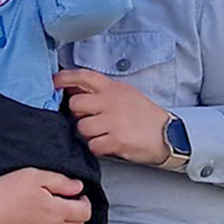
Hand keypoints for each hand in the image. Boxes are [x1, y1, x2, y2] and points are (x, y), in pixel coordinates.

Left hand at [56, 68, 171, 164]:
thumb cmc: (144, 115)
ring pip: (81, 128)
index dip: (65, 78)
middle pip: (76, 105)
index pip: (84, 76)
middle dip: (78, 115)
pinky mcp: (117, 140)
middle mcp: (112, 102)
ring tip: (102, 134)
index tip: (54, 83)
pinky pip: (92, 145)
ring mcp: (114, 121)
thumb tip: (72, 89)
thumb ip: (101, 92)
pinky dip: (98, 148)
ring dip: (88, 134)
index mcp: (113, 88)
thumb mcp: (124, 95)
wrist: (169, 135)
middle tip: (89, 119)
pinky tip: (109, 144)